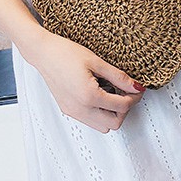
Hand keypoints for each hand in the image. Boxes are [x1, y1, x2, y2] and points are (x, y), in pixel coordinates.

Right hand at [30, 31, 145, 133]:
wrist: (43, 53)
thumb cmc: (65, 53)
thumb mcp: (96, 62)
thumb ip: (118, 77)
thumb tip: (136, 87)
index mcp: (89, 96)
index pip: (122, 107)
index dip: (134, 97)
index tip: (137, 88)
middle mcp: (80, 109)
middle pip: (114, 123)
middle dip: (124, 109)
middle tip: (126, 93)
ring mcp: (73, 112)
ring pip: (102, 127)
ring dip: (112, 114)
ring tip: (112, 94)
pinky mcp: (68, 110)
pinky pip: (90, 121)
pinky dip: (100, 114)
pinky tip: (99, 96)